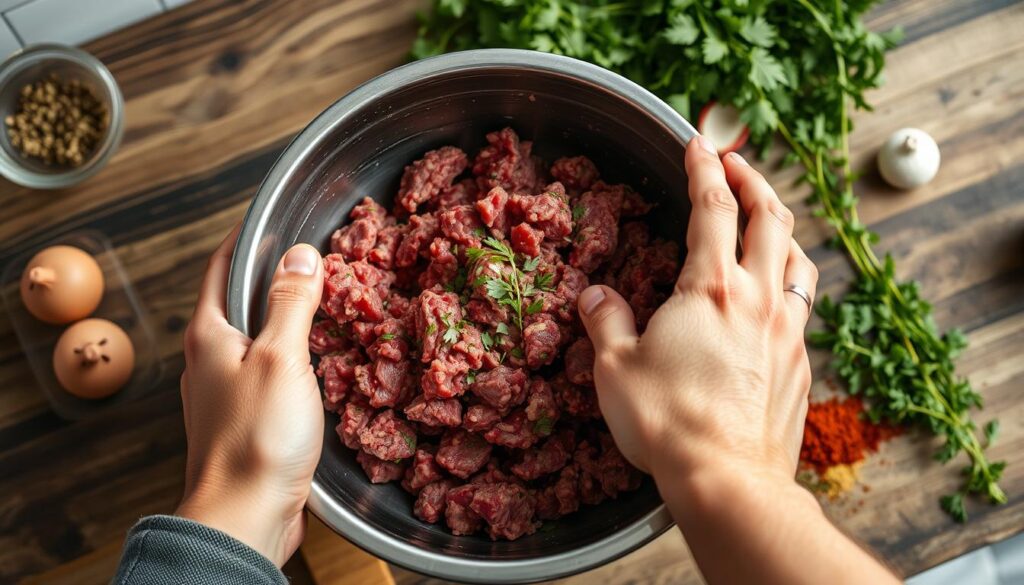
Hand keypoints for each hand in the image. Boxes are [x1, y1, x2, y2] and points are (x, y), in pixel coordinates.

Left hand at [176, 226, 324, 566]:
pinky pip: (271, 377)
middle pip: (242, 303)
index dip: (248, 238)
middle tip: (320, 265)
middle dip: (277, 281)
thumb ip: (291, 303)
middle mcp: (210, 360)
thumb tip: (300, 255)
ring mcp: (226, 393)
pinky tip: (323, 369)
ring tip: (329, 311)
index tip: (276, 219)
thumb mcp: (282, 358)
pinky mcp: (246, 422)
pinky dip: (295, 363)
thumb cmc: (256, 439)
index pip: (222, 266)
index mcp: (209, 334)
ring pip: (259, 342)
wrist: (244, 517)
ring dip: (290, 324)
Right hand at [578, 135, 817, 488]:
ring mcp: (786, 332)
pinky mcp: (800, 366)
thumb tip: (596, 295)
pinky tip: (775, 297)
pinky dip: (789, 283)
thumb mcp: (615, 368)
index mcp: (710, 287)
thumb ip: (606, 321)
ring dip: (783, 229)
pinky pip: (802, 307)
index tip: (699, 143)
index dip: (704, 168)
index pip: (713, 208)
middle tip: (737, 164)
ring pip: (799, 261)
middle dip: (754, 182)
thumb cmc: (667, 422)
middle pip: (772, 219)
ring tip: (768, 220)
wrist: (729, 480)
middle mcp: (758, 299)